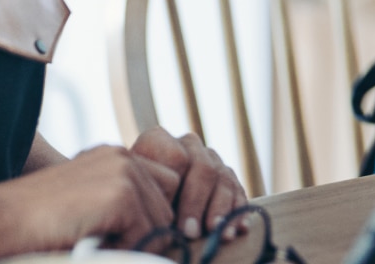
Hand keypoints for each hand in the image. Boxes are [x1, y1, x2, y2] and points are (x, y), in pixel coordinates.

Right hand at [0, 143, 178, 253]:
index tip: (122, 237)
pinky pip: (148, 232)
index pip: (164, 188)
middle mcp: (123, 155)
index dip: (149, 219)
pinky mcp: (121, 192)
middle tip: (107, 242)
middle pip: (167, 205)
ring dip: (135, 242)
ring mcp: (123, 171)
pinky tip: (94, 245)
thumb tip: (165, 231)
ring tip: (97, 243)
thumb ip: (120, 205)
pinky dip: (125, 248)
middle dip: (147, 232)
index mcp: (114, 156)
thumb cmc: (37, 223)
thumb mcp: (87, 205)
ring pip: (161, 221)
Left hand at [130, 128, 249, 241]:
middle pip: (203, 169)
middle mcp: (188, 144)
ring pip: (223, 180)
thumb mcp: (134, 191)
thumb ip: (150, 193)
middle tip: (191, 232)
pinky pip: (238, 190)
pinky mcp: (227, 174)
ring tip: (218, 235)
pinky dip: (239, 211)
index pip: (177, 158)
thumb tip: (167, 215)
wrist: (148, 198)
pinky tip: (240, 228)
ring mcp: (210, 157)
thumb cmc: (136, 198)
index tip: (170, 218)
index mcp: (158, 140)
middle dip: (198, 205)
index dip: (176, 190)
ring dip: (222, 211)